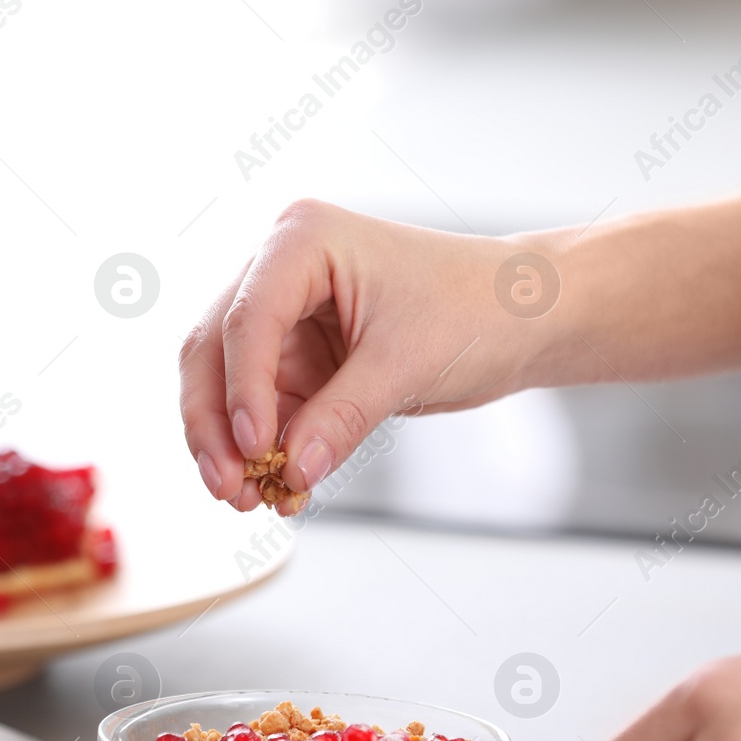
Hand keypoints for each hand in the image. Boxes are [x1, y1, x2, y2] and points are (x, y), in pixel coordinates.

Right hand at [178, 200, 573, 510]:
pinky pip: (265, 409)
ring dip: (231, 445)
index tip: (255, 448)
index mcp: (302, 240)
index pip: (248, 318)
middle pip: (214, 349)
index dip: (242, 389)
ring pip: (227, 385)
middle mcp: (280, 270)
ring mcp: (287, 317)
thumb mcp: (407, 364)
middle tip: (228, 488)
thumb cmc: (478, 310)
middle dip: (215, 423)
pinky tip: (278, 491)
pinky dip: (266, 451)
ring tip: (247, 500)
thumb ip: (341, 417)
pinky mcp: (301, 359)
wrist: (526, 318)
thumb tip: (290, 470)